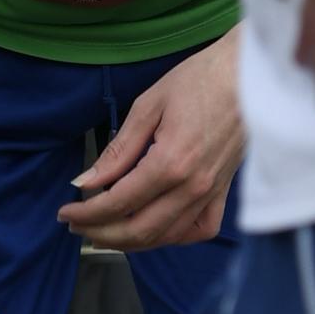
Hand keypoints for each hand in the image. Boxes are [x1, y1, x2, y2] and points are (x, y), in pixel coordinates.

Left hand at [60, 28, 239, 249]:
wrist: (249, 73)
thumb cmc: (201, 79)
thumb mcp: (148, 106)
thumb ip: (118, 150)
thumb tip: (87, 181)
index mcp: (170, 163)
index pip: (118, 203)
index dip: (86, 214)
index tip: (65, 213)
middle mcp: (192, 186)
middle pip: (139, 230)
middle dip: (100, 233)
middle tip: (76, 226)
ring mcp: (211, 192)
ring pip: (166, 236)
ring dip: (131, 241)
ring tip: (104, 231)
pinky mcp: (223, 190)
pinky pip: (200, 229)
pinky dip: (174, 237)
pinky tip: (156, 229)